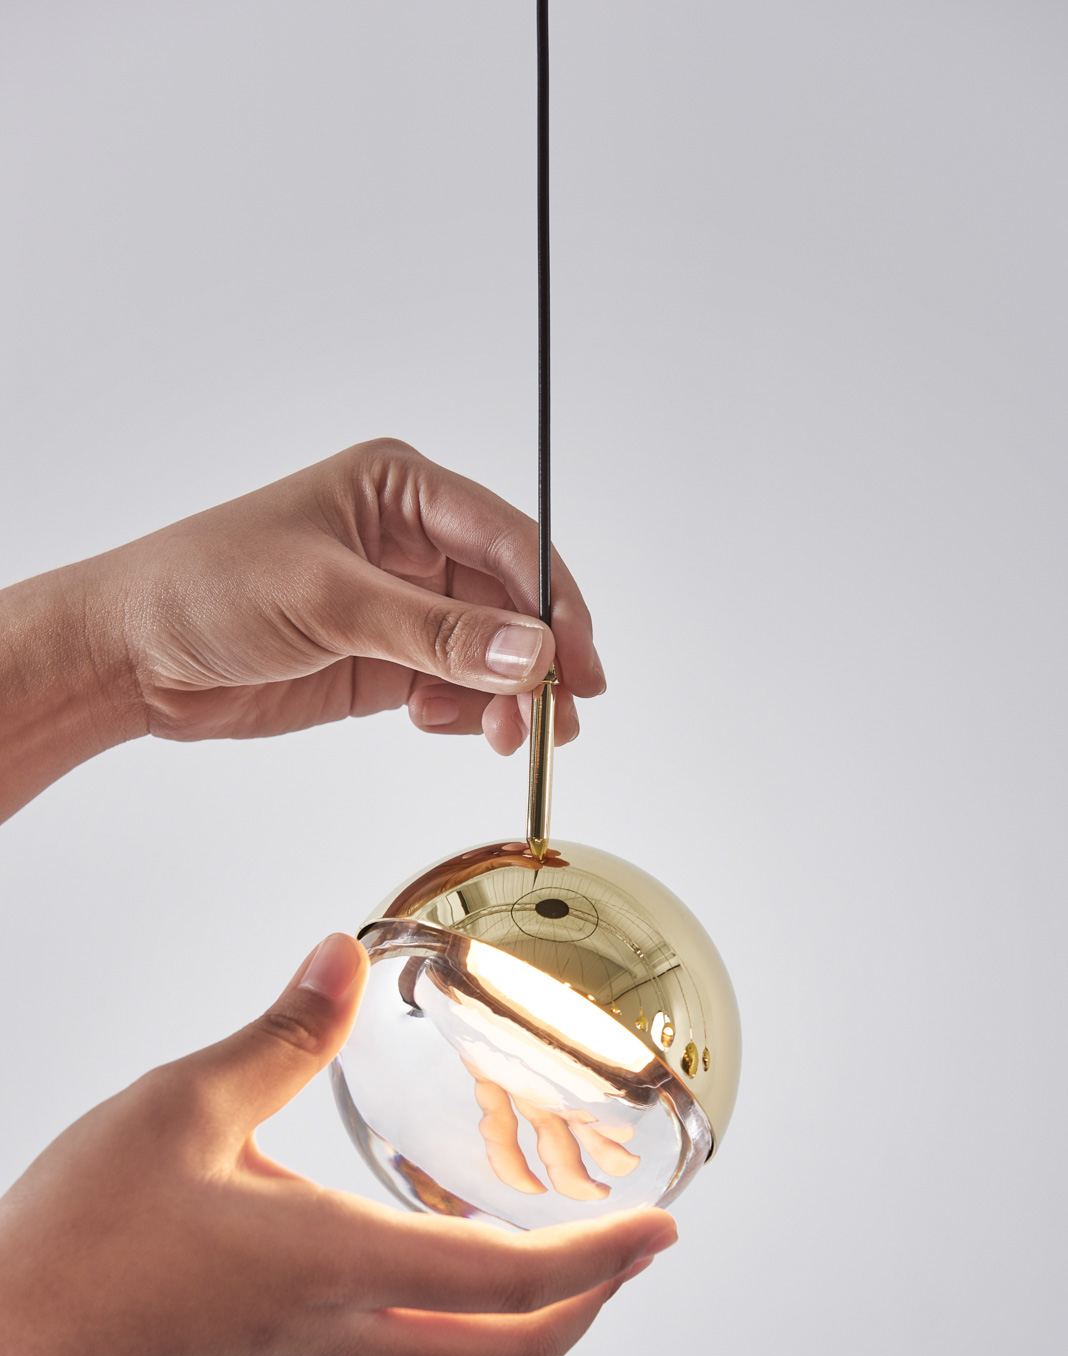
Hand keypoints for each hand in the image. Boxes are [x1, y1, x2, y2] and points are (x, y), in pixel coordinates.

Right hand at [0, 934, 675, 1355]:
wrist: (4, 1352)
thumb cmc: (84, 1239)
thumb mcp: (182, 1106)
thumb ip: (280, 1033)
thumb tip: (342, 957)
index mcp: (339, 1264)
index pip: (516, 1278)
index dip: (606, 1256)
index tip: (666, 1230)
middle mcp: (342, 1333)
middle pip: (514, 1353)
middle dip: (592, 1305)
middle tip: (629, 1251)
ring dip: (530, 1326)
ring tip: (555, 1267)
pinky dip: (455, 1338)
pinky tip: (428, 1291)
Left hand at [98, 437, 602, 752]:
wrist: (131, 655)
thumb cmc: (206, 588)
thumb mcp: (328, 601)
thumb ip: (436, 632)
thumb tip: (533, 653)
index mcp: (400, 489)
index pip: (508, 539)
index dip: (556, 601)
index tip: (581, 663)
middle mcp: (410, 542)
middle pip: (510, 602)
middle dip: (535, 661)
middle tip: (554, 720)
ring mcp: (399, 604)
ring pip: (488, 651)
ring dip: (504, 696)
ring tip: (500, 735)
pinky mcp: (382, 660)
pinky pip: (453, 687)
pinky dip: (464, 712)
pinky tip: (440, 723)